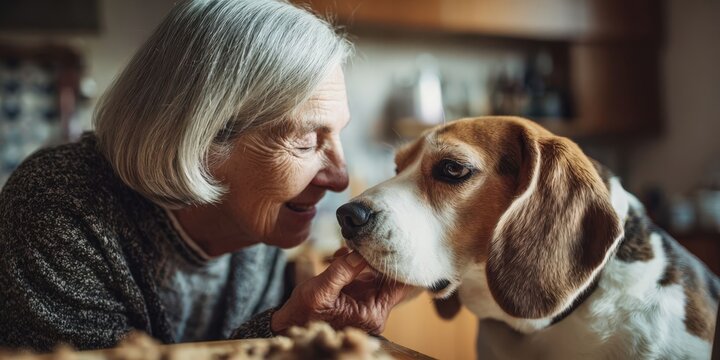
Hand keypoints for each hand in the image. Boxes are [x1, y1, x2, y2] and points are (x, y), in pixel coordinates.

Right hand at [271, 251, 410, 334]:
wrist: (290, 324)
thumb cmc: (303, 315)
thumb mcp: (320, 291)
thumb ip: (342, 271)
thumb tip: (361, 253)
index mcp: (371, 314)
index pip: (399, 286)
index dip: (399, 264)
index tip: (395, 243)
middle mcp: (373, 309)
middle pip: (389, 277)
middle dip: (378, 256)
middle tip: (371, 236)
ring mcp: (366, 301)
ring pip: (376, 272)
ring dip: (364, 257)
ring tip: (350, 246)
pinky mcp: (357, 294)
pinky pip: (363, 273)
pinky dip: (355, 262)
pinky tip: (342, 255)